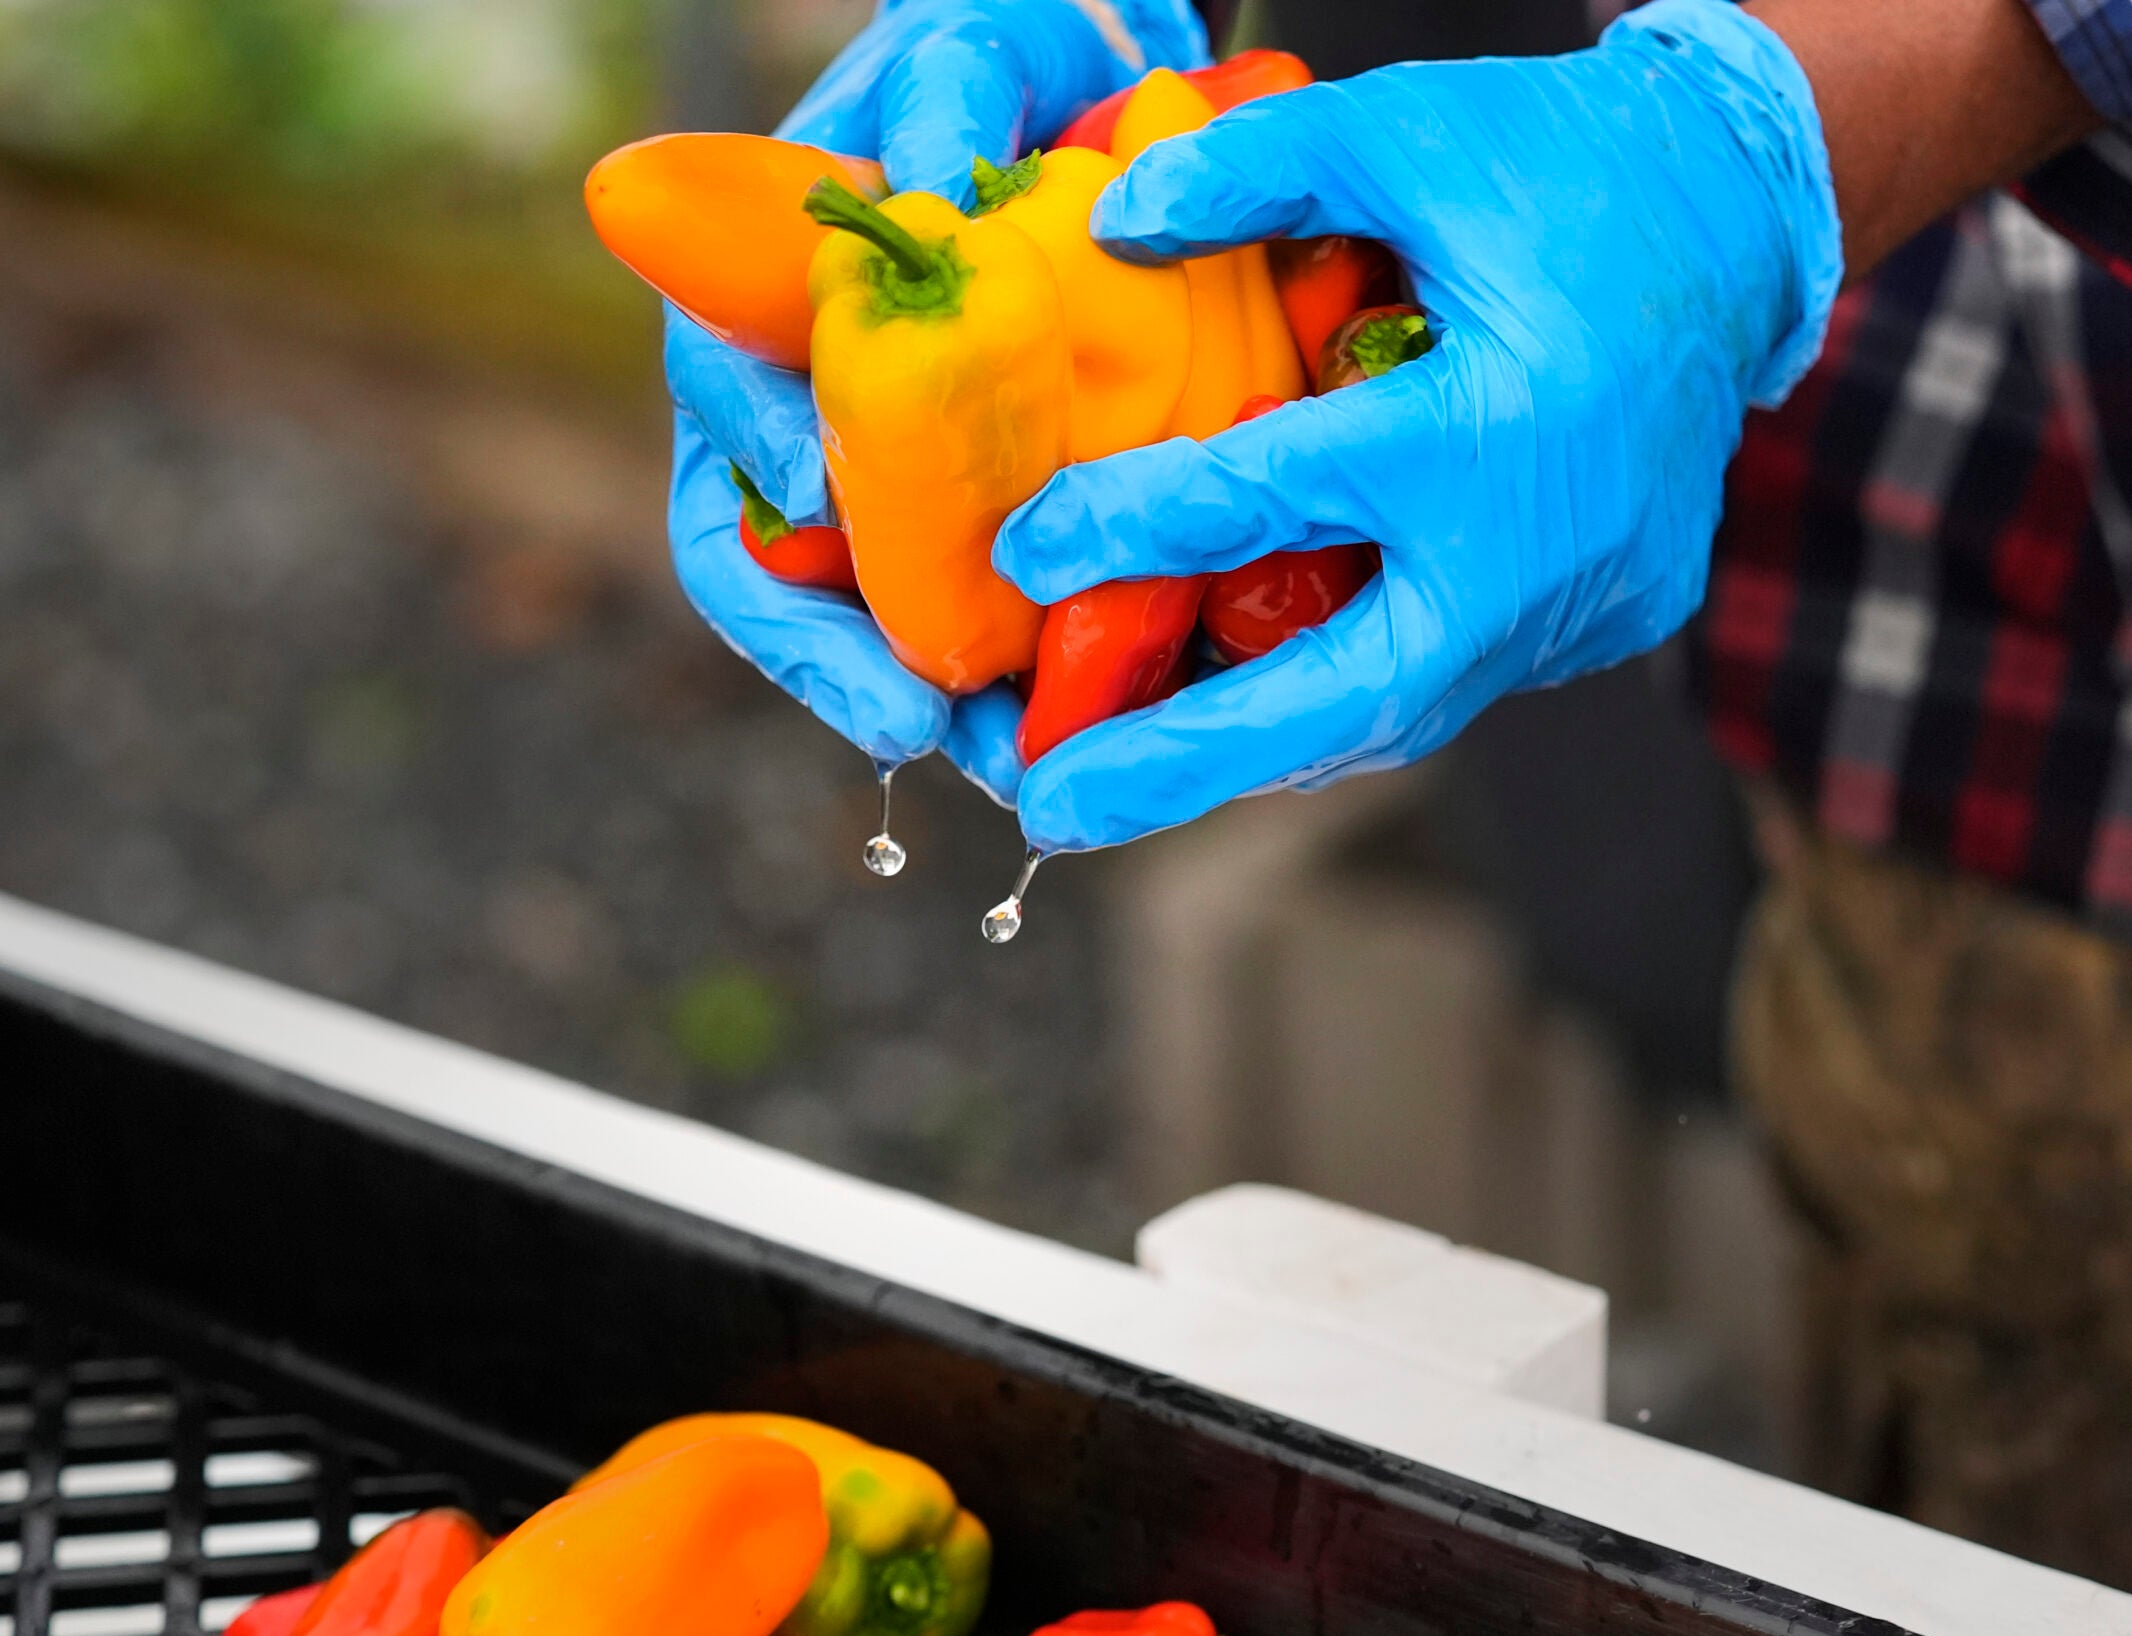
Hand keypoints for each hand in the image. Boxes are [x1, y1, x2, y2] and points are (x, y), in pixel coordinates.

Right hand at [666, 0, 1206, 794]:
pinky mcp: (998, 506)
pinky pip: (1002, 609)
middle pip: (784, 575)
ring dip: (940, 701)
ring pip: (889, 619)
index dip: (770, 478)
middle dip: (842, 663)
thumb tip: (924, 192)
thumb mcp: (966, 55)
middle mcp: (818, 423)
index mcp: (769, 324)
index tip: (830, 520)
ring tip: (1015, 767)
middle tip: (922, 726)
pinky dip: (1038, 672)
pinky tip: (1099, 719)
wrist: (1094, 94)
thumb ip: (936, 104)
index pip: (731, 426)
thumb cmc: (1003, 67)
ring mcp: (902, 478)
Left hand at [991, 0, 1840, 848]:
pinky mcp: (1605, 626)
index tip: (1022, 552)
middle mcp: (1545, 549)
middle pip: (1348, 699)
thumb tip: (1111, 226)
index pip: (1278, 494)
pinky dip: (1341, 696)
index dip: (1133, 525)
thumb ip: (1258, 171)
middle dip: (1188, 762)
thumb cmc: (1571, 164)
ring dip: (1255, 747)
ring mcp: (1586, 607)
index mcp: (1496, 424)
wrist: (1744, 222)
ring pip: (1397, 715)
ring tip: (1116, 774)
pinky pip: (1450, 679)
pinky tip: (1240, 703)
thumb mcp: (1409, 128)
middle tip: (1052, 804)